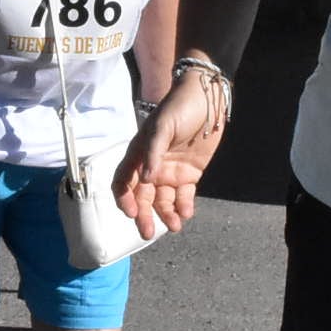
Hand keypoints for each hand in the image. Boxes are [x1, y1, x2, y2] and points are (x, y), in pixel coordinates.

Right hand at [115, 66, 227, 236]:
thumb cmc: (179, 107)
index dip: (123, 198)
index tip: (130, 211)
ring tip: (174, 226)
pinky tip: (186, 213)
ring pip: (163, 201)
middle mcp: (151, 167)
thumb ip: (152, 152)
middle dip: (143, 215)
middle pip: (142, 197)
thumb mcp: (162, 126)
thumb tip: (145, 180)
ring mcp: (170, 172)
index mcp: (138, 154)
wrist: (207, 98)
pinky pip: (183, 197)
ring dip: (165, 215)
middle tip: (148, 232)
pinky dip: (183, 207)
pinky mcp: (189, 174)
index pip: (122, 182)